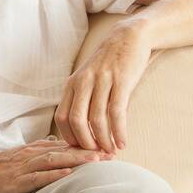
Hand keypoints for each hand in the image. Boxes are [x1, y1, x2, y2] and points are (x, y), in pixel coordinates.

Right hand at [0, 138, 112, 192]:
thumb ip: (41, 150)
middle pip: (65, 150)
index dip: (88, 146)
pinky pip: (38, 177)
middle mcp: (33, 155)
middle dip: (89, 151)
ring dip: (76, 159)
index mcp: (36, 150)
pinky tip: (68, 174)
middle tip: (111, 152)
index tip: (108, 147)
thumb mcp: (23, 155)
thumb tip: (60, 145)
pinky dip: (54, 175)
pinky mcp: (17, 182)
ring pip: (54, 160)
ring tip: (96, 159)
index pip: (66, 145)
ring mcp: (25, 168)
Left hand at [54, 20, 151, 152]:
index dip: (70, 137)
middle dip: (85, 143)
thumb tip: (83, 132)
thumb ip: (83, 100)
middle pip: (76, 121)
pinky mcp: (121, 81)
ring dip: (104, 140)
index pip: (62, 117)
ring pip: (97, 119)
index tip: (80, 150)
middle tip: (96, 156)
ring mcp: (102, 80)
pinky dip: (119, 132)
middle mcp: (83, 82)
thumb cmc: (109, 63)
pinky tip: (123, 143)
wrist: (129, 37)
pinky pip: (117, 112)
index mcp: (72, 84)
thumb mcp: (88, 78)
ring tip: (111, 152)